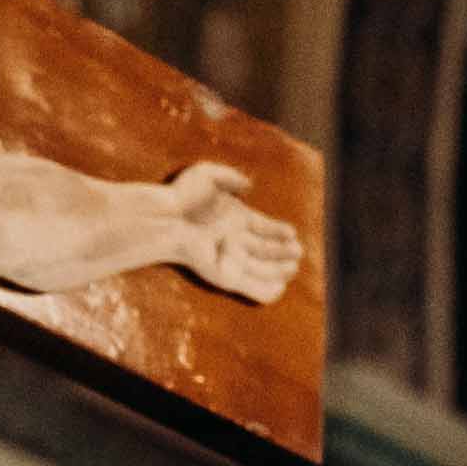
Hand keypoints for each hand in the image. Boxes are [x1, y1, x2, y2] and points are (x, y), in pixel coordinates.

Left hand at [151, 162, 303, 305]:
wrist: (167, 218)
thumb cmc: (182, 195)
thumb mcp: (207, 175)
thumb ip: (230, 177)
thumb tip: (249, 186)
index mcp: (233, 219)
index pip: (262, 228)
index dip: (278, 231)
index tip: (292, 233)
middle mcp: (233, 240)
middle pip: (264, 250)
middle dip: (282, 252)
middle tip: (298, 252)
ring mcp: (230, 259)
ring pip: (261, 269)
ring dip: (278, 270)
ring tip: (293, 267)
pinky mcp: (225, 277)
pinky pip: (249, 288)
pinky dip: (265, 290)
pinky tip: (280, 287)